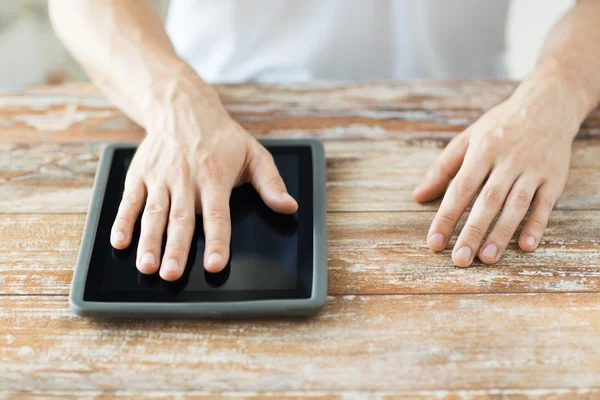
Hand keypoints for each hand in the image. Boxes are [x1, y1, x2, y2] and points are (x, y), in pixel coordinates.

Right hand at [109, 89, 297, 279]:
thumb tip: (289, 206)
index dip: (217, 240)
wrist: (182, 107)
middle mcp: (186, 179)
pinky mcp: (140, 174)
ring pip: (154, 213)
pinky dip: (122, 221)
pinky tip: (119, 241)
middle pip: (181, 219)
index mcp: (215, 177)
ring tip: (146, 265)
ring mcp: (160, 177)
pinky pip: (129, 200)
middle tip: (172, 275)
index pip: (217, 215)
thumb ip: (271, 183)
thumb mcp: (254, 154)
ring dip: (149, 240)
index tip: (215, 264)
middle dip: (176, 249)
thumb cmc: (221, 136)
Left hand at [413, 78, 581, 266]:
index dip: (446, 216)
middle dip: (472, 232)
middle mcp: (508, 160)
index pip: (460, 188)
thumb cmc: (499, 125)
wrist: (548, 104)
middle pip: (487, 201)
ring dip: (501, 233)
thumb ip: (442, 168)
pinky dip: (536, 225)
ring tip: (486, 258)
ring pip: (516, 205)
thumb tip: (418, 196)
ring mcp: (533, 169)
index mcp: (482, 149)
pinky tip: (525, 246)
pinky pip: (544, 205)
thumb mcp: (467, 138)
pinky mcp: (554, 177)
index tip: (434, 242)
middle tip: (459, 260)